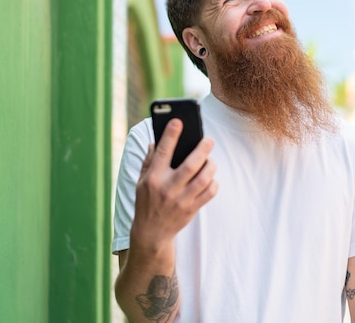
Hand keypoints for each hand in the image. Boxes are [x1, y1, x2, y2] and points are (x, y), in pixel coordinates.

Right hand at [130, 118, 217, 253]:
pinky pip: (209, 193)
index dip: (171, 135)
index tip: (178, 121)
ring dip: (211, 166)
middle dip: (202, 149)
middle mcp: (167, 188)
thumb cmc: (146, 202)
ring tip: (211, 159)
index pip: (163, 152)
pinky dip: (214, 183)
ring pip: (204, 179)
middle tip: (209, 139)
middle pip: (190, 165)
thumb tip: (156, 141)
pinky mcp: (192, 210)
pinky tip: (211, 177)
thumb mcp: (141, 181)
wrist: (151, 233)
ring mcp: (181, 200)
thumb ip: (149, 160)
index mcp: (153, 178)